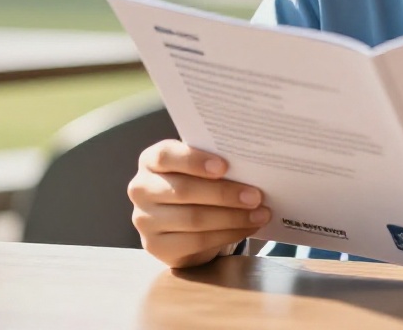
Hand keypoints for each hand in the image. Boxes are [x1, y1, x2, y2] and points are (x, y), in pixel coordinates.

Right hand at [128, 140, 269, 267]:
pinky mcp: (156, 247)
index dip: (195, 161)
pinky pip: (196, 242)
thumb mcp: (200, 168)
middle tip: (256, 196)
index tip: (224, 166)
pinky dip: (227, 234)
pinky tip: (247, 228)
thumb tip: (252, 164)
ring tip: (260, 214)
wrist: (182, 222)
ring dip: (232, 217)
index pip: (167, 156)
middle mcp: (142, 189)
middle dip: (224, 194)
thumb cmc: (197, 183)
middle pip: (183, 191)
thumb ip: (215, 163)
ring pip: (193, 219)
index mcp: (151, 160)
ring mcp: (145, 220)